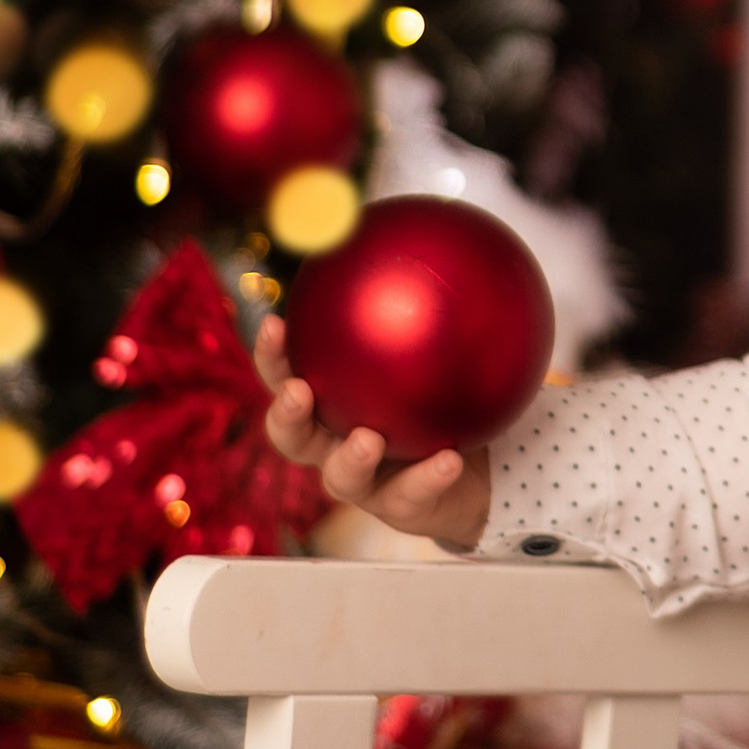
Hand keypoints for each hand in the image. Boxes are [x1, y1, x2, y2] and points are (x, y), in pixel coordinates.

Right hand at [254, 312, 492, 553]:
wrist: (475, 466)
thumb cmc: (438, 399)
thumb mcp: (432, 349)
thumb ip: (420, 306)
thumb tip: (426, 240)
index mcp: (328, 405)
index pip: (287, 376)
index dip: (273, 356)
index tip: (277, 324)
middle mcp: (333, 445)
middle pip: (291, 436)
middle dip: (289, 415)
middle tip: (302, 392)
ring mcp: (365, 482)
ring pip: (341, 478)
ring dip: (351, 458)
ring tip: (368, 439)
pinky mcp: (400, 509)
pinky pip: (412, 494)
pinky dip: (429, 477)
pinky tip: (449, 459)